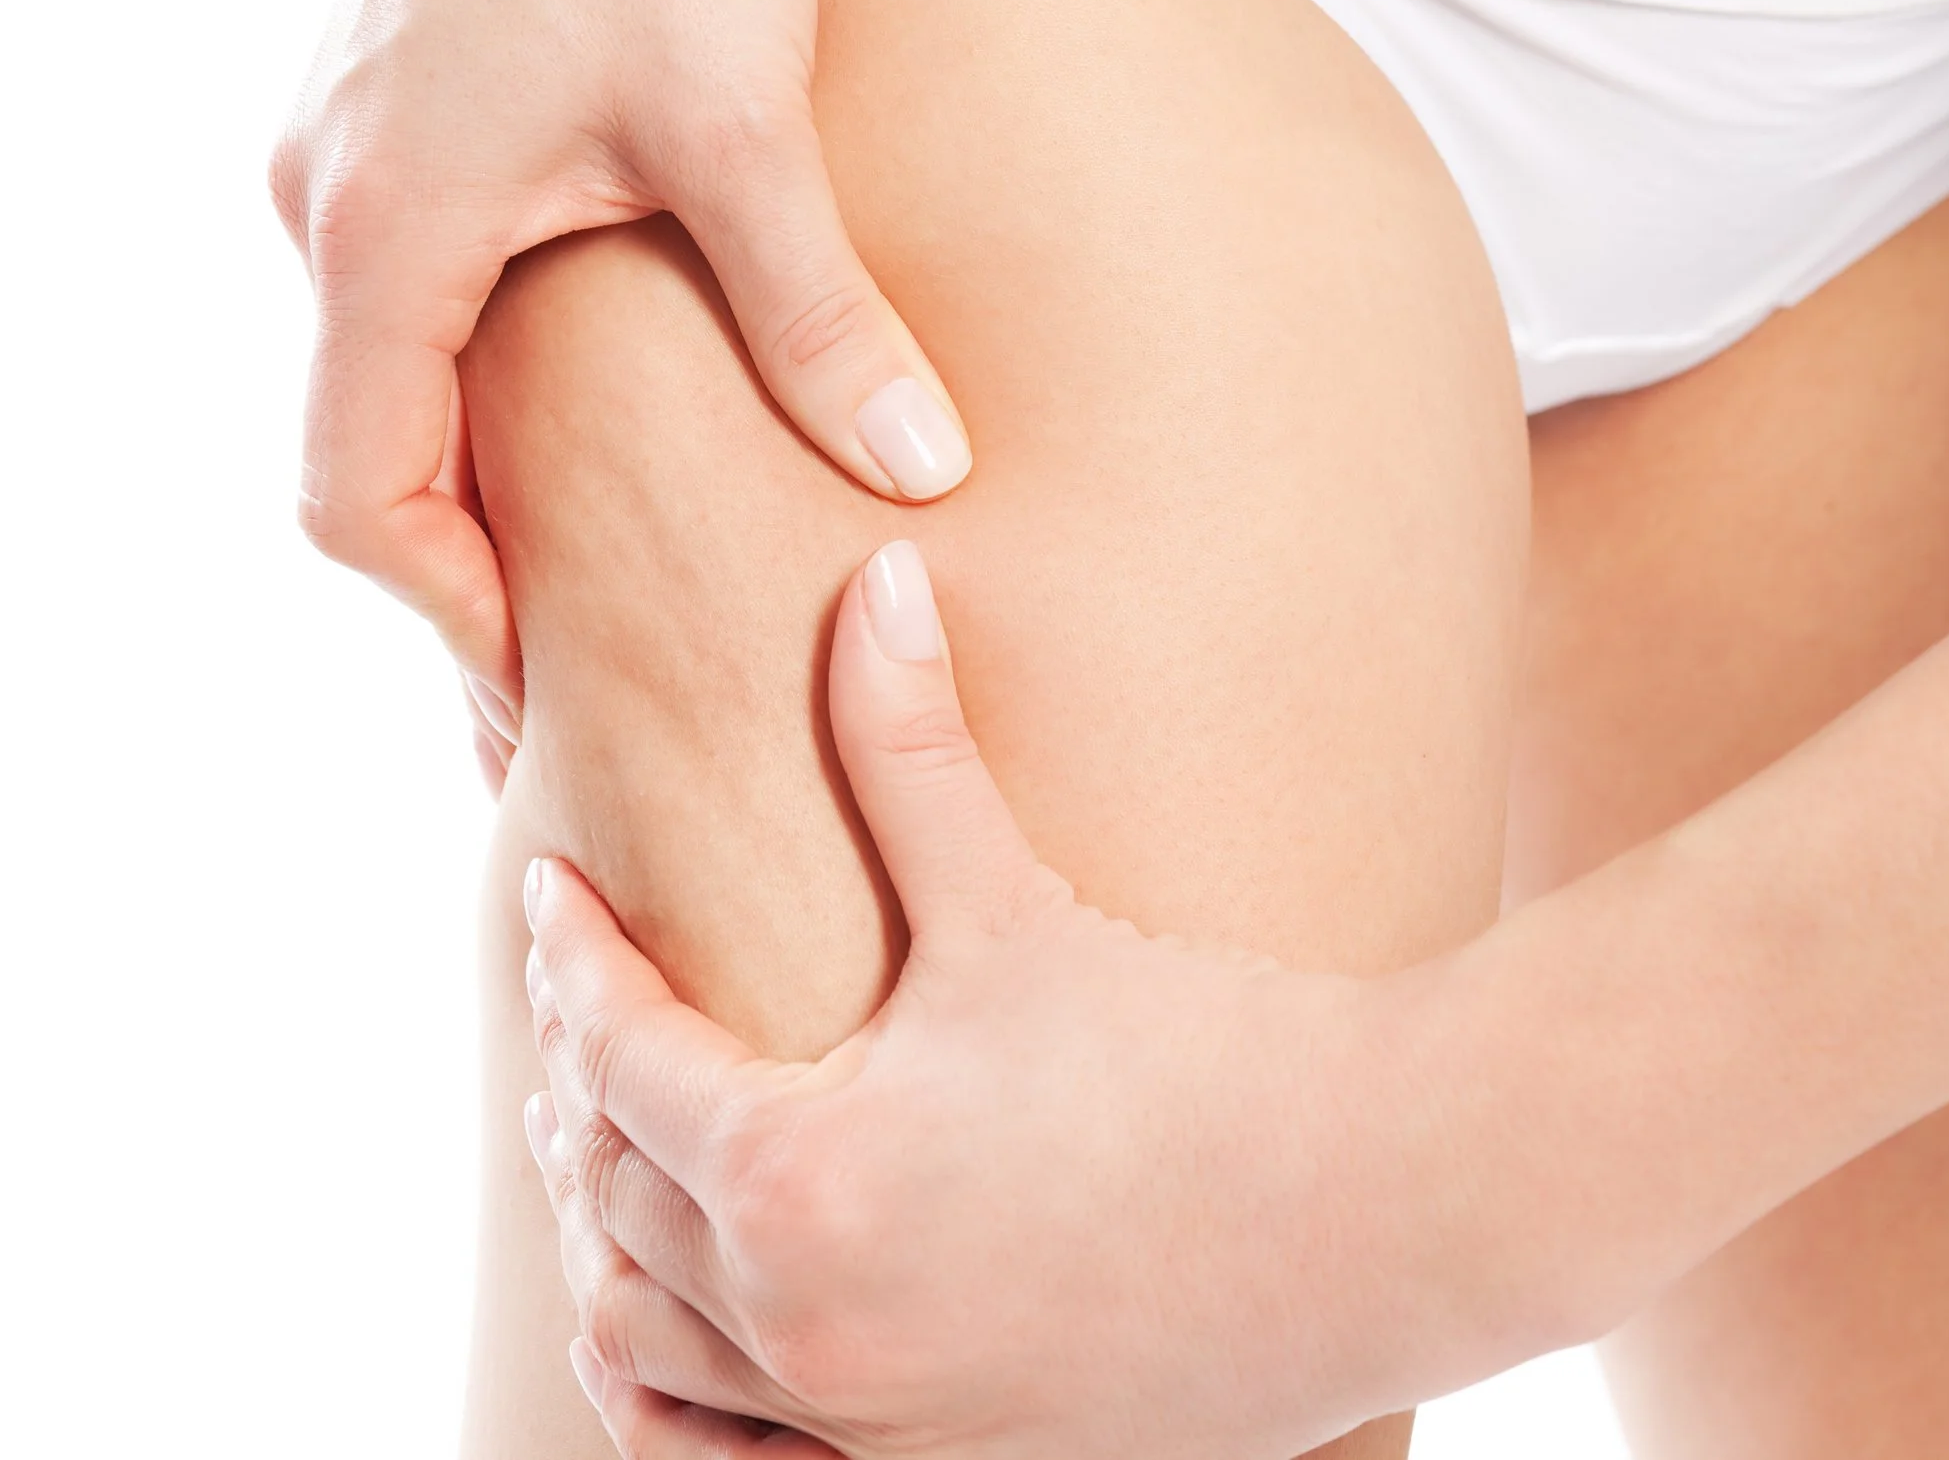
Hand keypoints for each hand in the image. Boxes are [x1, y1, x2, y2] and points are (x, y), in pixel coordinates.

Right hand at [271, 0, 972, 766]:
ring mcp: (357, 149)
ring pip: (389, 367)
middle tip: (581, 665)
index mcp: (384, 236)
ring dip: (479, 468)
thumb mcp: (740, 127)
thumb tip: (919, 470)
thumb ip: (818, 316)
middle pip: (367, 453)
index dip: (455, 621)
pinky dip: (484, 372)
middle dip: (468, 570)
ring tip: (594, 557)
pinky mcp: (407, 103)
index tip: (556, 692)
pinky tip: (588, 400)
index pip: (361, 503)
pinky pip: (418, 283)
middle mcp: (336, 205)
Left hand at [520, 541, 1514, 1458]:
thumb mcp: (1021, 910)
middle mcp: (807, 1325)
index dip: (570, 963)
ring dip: (604, 1252)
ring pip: (646, 1353)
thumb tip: (874, 575)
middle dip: (573, 1097)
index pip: (615, 1054)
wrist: (1394, 1211)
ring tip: (610, 1169)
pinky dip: (678, 1406)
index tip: (553, 896)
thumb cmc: (1208, 1056)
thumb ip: (914, 748)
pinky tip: (692, 1345)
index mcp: (799, 1177)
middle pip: (610, 1204)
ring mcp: (871, 1429)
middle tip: (578, 1014)